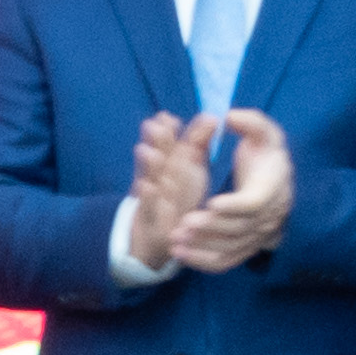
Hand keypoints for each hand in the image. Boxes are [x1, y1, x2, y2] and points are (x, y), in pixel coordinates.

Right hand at [117, 109, 220, 272]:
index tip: (168, 117)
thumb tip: (210, 117)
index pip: (174, 145)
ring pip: (152, 180)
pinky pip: (148, 208)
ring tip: (147, 150)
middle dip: (159, 143)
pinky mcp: (148, 220)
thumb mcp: (191, 171)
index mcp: (173, 167)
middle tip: (156, 125)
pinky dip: (147, 197)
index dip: (170, 132)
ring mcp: (153, 198)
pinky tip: (145, 186)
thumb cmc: (178, 199)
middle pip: (161, 159)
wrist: (155, 238)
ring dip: (149, 166)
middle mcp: (161, 179)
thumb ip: (198, 145)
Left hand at [166, 111, 297, 273]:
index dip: (235, 205)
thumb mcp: (264, 132)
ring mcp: (258, 236)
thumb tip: (231, 116)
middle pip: (239, 228)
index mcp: (272, 188)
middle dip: (211, 227)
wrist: (277, 181)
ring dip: (203, 246)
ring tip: (175, 239)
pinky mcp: (246, 247)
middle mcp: (268, 217)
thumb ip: (252, 122)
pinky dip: (203, 261)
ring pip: (231, 248)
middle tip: (183, 223)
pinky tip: (180, 254)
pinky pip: (227, 260)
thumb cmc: (266, 152)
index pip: (255, 203)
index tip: (211, 203)